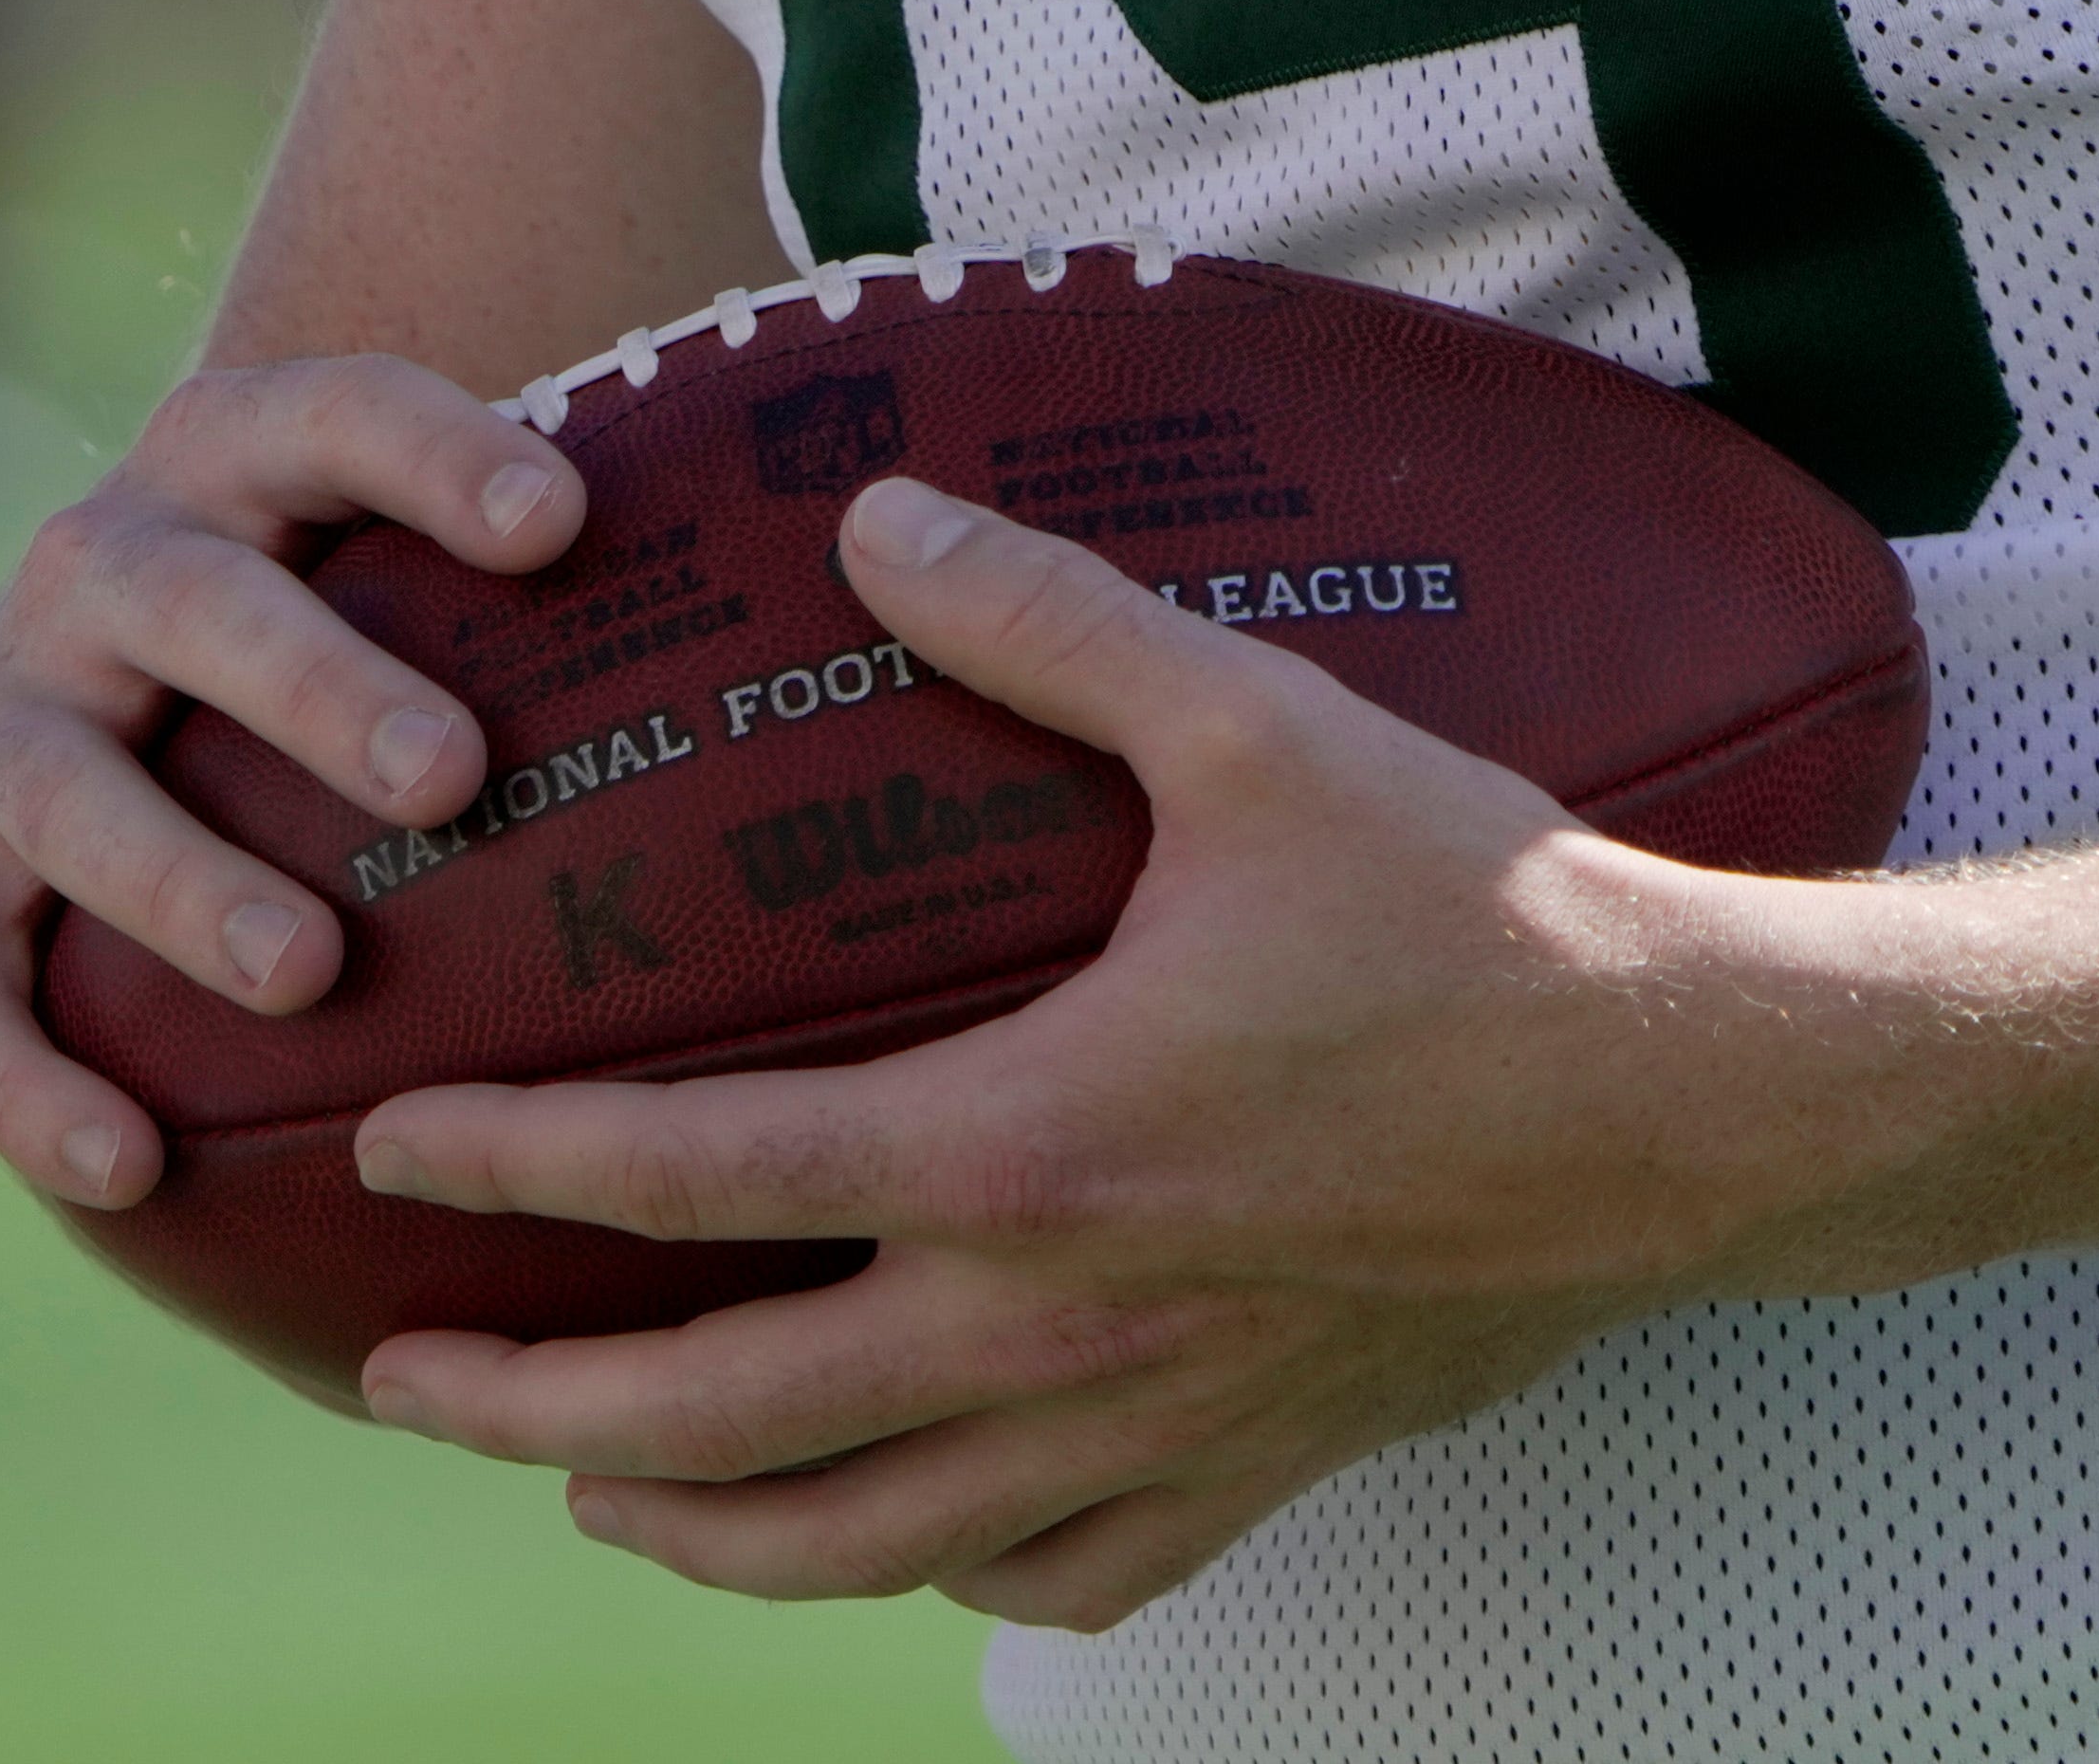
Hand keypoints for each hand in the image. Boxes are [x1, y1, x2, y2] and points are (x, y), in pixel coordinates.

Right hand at [0, 353, 590, 1215]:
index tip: (566, 519)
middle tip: (452, 775)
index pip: (334, 414)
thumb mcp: (424, 538)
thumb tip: (900, 536)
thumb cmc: (341, 610)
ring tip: (310, 973)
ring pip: (63, 784)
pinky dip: (22, 1073)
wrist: (76, 665)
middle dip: (315, 680)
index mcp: (236, 454)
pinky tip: (128, 1167)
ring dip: (178, 876)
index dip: (435, 456)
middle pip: (195, 598)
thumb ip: (598, 526)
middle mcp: (100, 562)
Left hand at [346, 477, 1939, 1627]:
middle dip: (535, 1415)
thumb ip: (1046, 625)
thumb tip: (873, 516)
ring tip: (588, 1485)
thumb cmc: (1481, 916)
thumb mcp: (1260, 727)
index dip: (526, 1165)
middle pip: (725, 1425)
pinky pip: (1048, 1582)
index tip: (397, 1147)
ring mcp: (1150, 1432)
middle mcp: (1057, 1331)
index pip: (705, 1177)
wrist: (1700, 1109)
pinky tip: (882, 1537)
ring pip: (855, 1547)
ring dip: (690, 1530)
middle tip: (404, 1378)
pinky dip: (928, 1576)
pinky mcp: (1249, 1476)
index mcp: (1030, 1149)